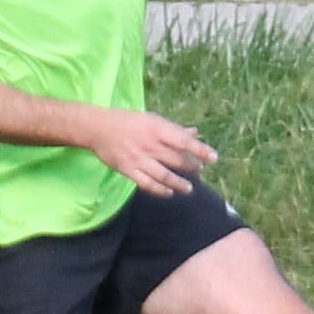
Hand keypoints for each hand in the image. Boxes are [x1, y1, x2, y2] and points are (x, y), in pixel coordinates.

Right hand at [88, 109, 217, 195]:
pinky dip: (160, 190)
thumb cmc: (129, 122)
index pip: (184, 141)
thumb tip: (195, 133)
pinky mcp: (128, 170)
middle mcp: (150, 144)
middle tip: (199, 171)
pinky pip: (147, 184)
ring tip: (189, 188)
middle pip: (177, 160)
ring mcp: (139, 159)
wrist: (99, 128)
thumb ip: (174, 129)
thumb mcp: (153, 120)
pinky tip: (169, 193)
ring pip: (164, 175)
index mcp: (157, 129)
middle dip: (192, 168)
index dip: (201, 150)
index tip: (215, 158)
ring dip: (179, 183)